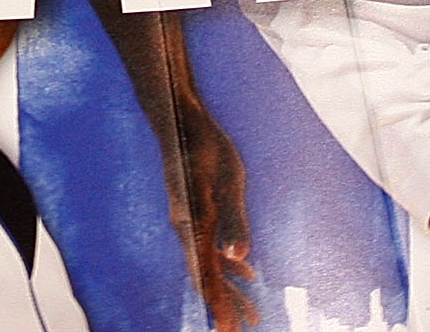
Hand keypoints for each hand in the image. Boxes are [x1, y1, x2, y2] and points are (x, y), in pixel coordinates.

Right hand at [175, 88, 257, 331]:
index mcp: (194, 223)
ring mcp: (187, 220)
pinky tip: (245, 273)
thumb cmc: (206, 145)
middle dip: (224, 305)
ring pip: (207, 264)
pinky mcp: (193, 211)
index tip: (227, 331)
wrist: (180, 118)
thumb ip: (234, 221)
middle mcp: (186, 227)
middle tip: (240, 330)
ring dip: (227, 289)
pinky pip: (208, 247)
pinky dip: (226, 266)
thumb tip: (239, 260)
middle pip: (205, 275)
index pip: (205, 275)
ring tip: (249, 312)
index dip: (218, 305)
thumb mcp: (228, 180)